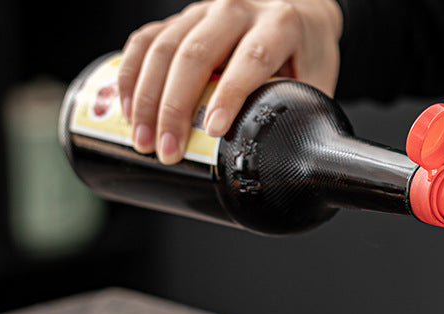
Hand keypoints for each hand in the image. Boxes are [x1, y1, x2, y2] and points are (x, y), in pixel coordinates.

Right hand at [118, 0, 342, 164]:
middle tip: (166, 151)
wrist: (301, 10)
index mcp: (279, 24)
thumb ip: (305, 117)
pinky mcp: (183, 18)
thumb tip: (296, 167)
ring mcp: (205, 10)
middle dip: (175, 107)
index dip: (230, 96)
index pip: (250, 59)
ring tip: (142, 141)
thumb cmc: (308, 54)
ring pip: (165, 46)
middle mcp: (238, 9)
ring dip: (147, 97)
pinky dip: (132, 73)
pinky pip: (147, 39)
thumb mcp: (317, 81)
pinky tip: (126, 108)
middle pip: (196, 54)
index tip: (212, 130)